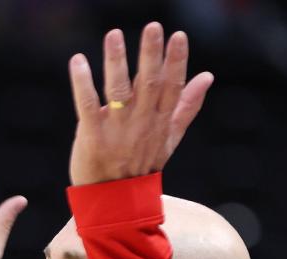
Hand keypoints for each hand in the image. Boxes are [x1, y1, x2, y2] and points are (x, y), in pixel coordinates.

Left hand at [68, 23, 213, 185]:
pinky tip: (79, 61)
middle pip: (147, 86)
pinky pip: (87, 106)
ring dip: (116, 62)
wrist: (114, 203)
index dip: (176, 62)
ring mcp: (116, 131)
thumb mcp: (168, 139)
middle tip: (153, 28)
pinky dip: (82, 83)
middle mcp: (140, 124)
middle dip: (150, 56)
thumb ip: (187, 106)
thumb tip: (207, 76)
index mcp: (159, 122)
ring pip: (118, 92)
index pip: (171, 88)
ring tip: (114, 35)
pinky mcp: (91, 136)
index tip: (178, 36)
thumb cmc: (140, 166)